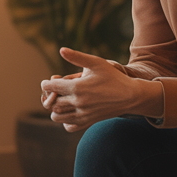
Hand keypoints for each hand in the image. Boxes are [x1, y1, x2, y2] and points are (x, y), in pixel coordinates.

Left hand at [39, 48, 159, 131]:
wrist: (130, 96)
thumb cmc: (113, 77)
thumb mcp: (96, 63)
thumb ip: (77, 57)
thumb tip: (61, 49)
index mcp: (77, 87)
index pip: (51, 87)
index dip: (46, 83)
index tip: (48, 81)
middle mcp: (78, 103)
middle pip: (51, 103)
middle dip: (49, 96)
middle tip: (54, 90)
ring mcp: (83, 114)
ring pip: (57, 116)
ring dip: (54, 109)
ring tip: (61, 100)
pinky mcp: (88, 122)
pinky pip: (69, 126)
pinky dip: (65, 120)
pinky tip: (70, 111)